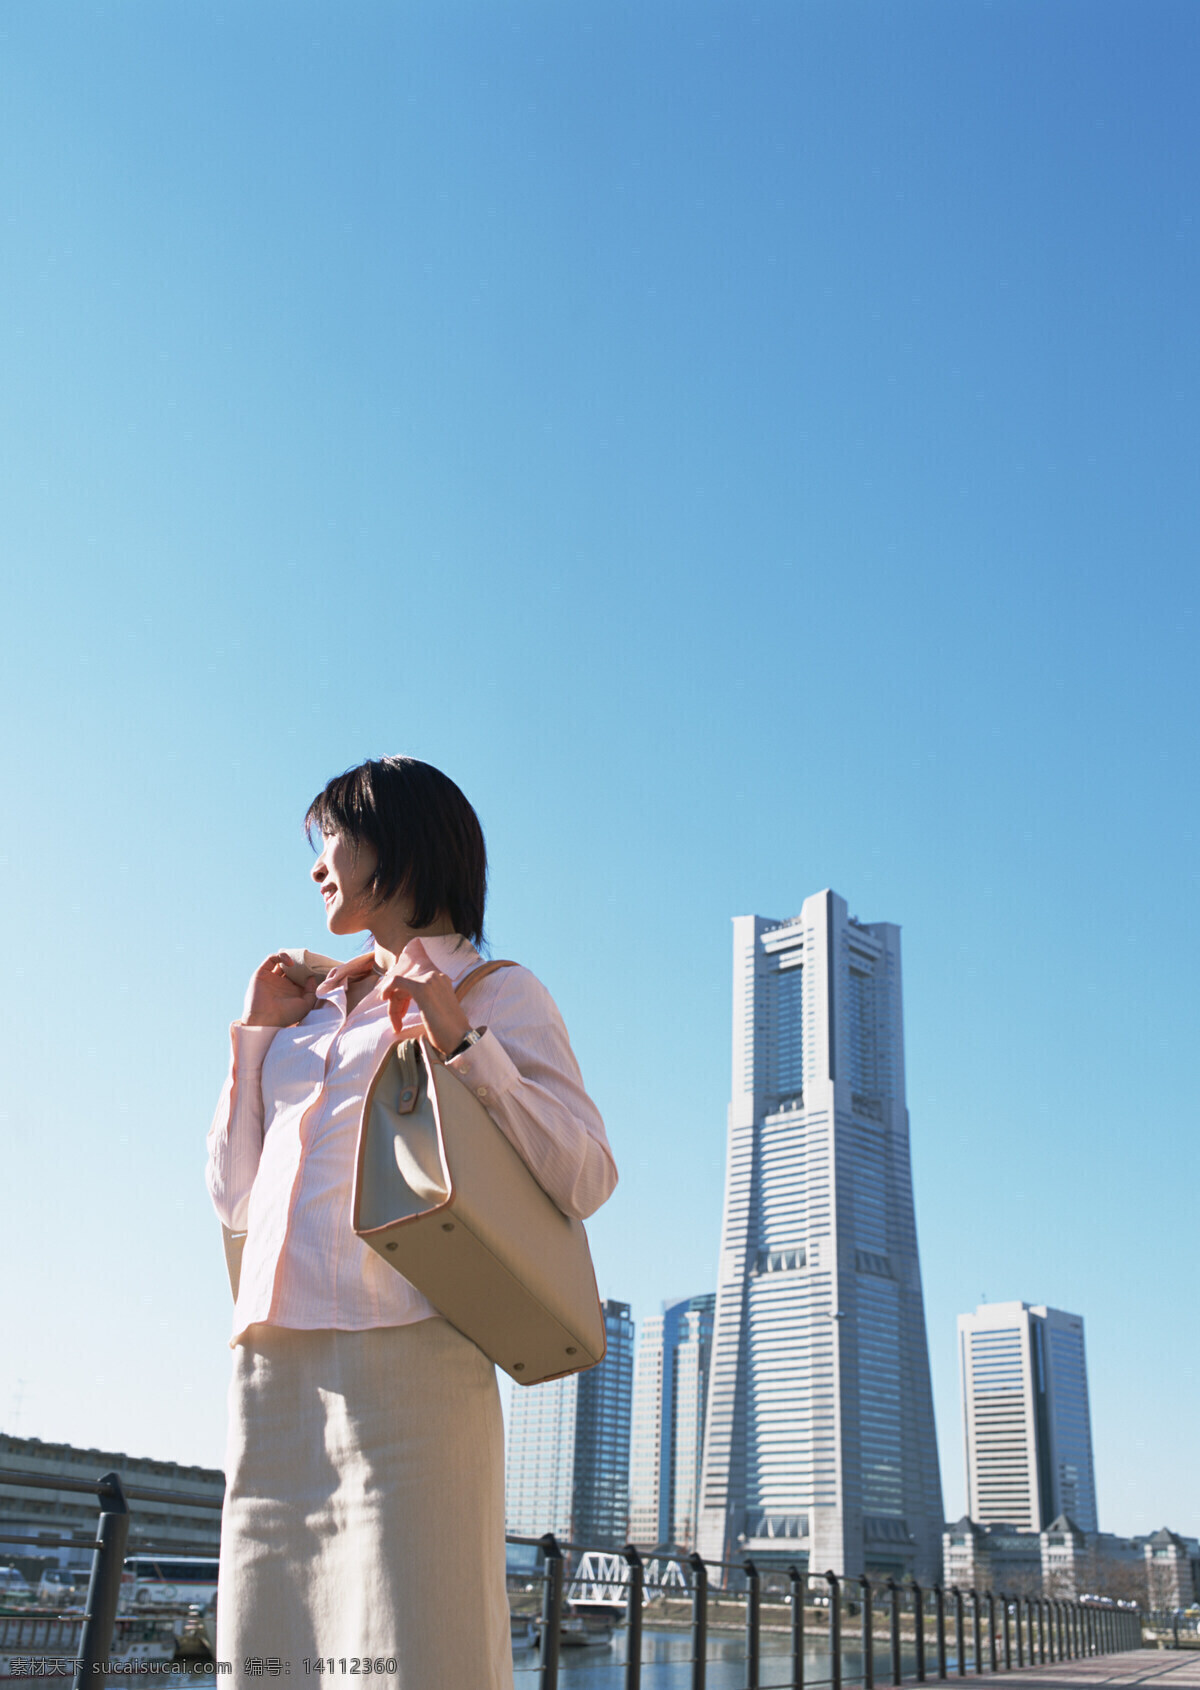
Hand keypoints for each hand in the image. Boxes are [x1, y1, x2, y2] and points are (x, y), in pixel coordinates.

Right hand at [241, 954, 319, 1027]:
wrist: (264, 1019)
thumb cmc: (286, 1015)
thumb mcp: (305, 1005)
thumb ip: (311, 991)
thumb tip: (311, 977)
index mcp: (292, 992)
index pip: (301, 977)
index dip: (308, 971)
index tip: (317, 967)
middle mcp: (282, 984)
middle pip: (292, 968)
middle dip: (300, 963)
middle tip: (309, 960)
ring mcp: (271, 978)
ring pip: (281, 962)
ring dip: (291, 958)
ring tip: (300, 960)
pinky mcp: (262, 973)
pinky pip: (271, 959)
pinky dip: (281, 956)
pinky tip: (291, 963)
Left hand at [379, 939, 471, 1053]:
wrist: (460, 1039)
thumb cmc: (449, 1031)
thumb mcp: (437, 1009)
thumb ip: (426, 1000)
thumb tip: (404, 1000)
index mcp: (441, 980)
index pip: (414, 983)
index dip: (402, 998)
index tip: (401, 1014)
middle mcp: (436, 976)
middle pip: (406, 984)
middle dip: (397, 1003)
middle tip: (397, 1023)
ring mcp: (430, 980)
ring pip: (400, 986)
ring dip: (394, 1005)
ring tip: (397, 1025)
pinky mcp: (421, 988)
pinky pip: (397, 982)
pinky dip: (388, 988)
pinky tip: (384, 998)